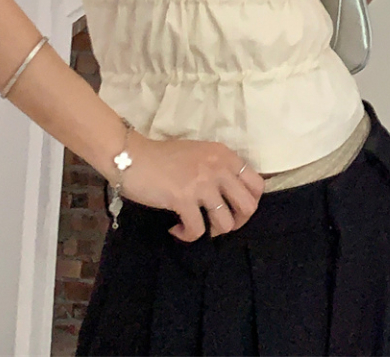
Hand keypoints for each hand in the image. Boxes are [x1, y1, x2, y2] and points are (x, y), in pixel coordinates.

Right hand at [120, 133, 265, 242]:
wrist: (132, 156)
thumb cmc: (163, 156)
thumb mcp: (199, 154)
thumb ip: (217, 168)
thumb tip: (230, 195)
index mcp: (224, 155)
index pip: (257, 184)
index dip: (250, 203)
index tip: (233, 210)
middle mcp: (218, 167)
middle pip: (248, 207)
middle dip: (237, 222)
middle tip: (218, 224)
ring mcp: (202, 183)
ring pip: (226, 223)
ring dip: (211, 232)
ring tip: (195, 226)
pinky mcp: (184, 198)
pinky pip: (198, 231)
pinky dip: (187, 236)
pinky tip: (175, 229)